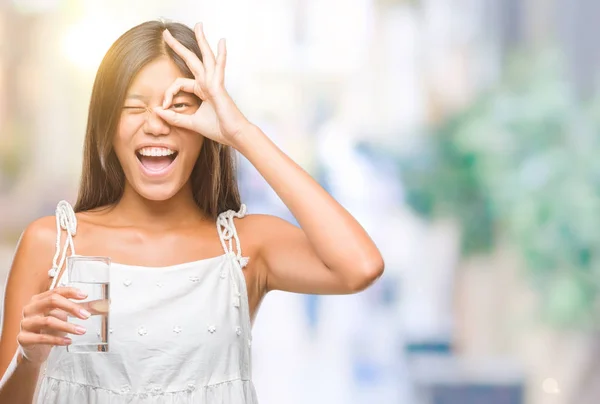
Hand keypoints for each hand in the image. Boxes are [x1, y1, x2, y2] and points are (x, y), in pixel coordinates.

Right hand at [17, 287, 89, 364]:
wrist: (34, 350)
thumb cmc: (49, 330)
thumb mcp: (64, 316)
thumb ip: (80, 310)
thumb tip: (103, 305)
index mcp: (39, 299)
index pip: (56, 291)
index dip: (71, 292)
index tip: (84, 296)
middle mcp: (30, 308)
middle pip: (52, 301)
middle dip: (71, 307)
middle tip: (86, 315)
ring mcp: (25, 323)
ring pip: (48, 321)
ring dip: (68, 326)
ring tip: (82, 330)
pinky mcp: (23, 338)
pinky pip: (42, 338)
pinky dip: (58, 339)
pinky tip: (69, 341)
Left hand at [154, 22, 252, 147]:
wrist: (234, 135)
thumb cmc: (218, 129)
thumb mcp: (190, 123)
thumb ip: (174, 118)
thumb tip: (157, 111)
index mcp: (202, 90)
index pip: (179, 83)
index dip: (167, 94)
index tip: (163, 107)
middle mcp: (208, 83)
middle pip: (191, 60)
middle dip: (178, 46)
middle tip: (166, 33)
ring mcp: (214, 83)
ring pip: (206, 57)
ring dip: (202, 40)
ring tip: (198, 25)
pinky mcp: (219, 87)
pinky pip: (219, 67)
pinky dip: (221, 55)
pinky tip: (222, 42)